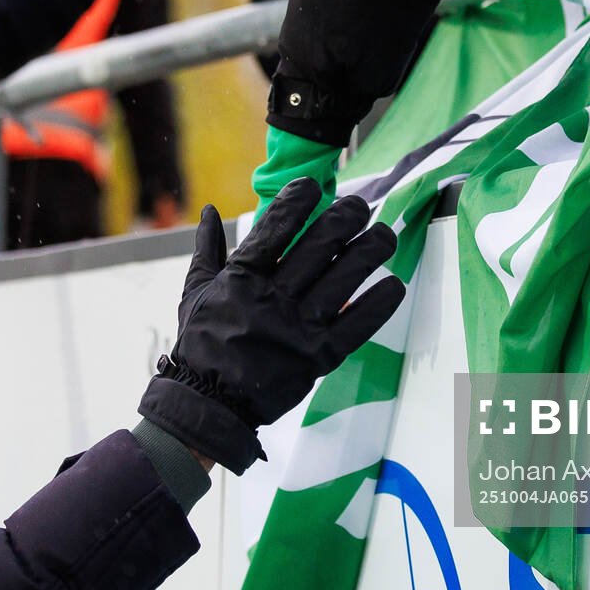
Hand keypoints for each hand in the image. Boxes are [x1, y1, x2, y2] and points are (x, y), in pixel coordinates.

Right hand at [137, 179, 404, 472]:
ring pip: (343, 279)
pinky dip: (379, 304)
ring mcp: (297, 329)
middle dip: (344, 218)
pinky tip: (394, 284)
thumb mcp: (195, 293)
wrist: (209, 404)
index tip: (313, 186)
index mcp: (240, 279)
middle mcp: (272, 299)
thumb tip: (209, 210)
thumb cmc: (201, 345)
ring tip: (385, 234)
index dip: (297, 202)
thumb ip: (207, 250)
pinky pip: (356, 326)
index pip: (275, 229)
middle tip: (359, 207)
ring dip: (370, 251)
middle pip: (318, 246)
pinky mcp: (318, 358)